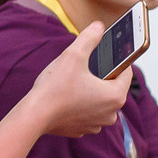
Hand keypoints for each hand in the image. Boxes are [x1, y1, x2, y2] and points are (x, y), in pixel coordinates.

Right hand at [28, 22, 131, 137]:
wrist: (32, 116)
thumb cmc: (53, 89)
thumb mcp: (72, 56)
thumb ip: (89, 38)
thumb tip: (98, 26)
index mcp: (115, 95)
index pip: (125, 72)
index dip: (114, 62)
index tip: (101, 57)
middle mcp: (111, 113)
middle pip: (111, 87)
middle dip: (98, 78)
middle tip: (79, 71)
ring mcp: (96, 124)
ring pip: (98, 101)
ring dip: (89, 92)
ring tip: (70, 85)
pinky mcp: (81, 130)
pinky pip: (85, 113)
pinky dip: (78, 106)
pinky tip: (65, 99)